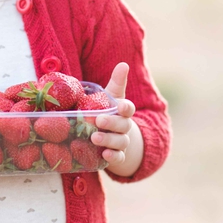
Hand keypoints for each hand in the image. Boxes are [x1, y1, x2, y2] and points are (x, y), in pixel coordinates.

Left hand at [90, 62, 143, 176]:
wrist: (114, 136)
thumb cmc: (109, 112)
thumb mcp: (111, 97)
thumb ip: (117, 82)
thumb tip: (123, 64)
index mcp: (123, 111)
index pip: (128, 108)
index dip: (126, 108)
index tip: (120, 106)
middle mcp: (125, 127)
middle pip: (123, 125)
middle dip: (112, 123)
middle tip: (99, 121)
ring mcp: (122, 142)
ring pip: (120, 142)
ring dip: (109, 140)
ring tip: (94, 138)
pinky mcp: (117, 156)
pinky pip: (118, 158)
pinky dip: (113, 157)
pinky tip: (104, 155)